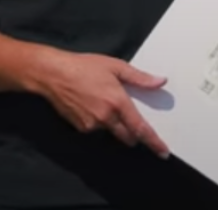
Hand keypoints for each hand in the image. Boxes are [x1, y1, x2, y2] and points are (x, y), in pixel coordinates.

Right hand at [37, 51, 170, 157]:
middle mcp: (106, 117)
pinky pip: (96, 129)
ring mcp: (92, 125)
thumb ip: (139, 77)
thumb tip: (160, 82)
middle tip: (131, 119)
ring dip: (113, 123)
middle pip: (127, 136)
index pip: (140, 128)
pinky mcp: (80, 128)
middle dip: (133, 133)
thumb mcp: (115, 66)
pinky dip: (98, 121)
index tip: (163, 152)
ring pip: (111, 131)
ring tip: (102, 100)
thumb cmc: (84, 66)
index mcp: (118, 101)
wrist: (53, 74)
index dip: (153, 142)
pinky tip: (90, 105)